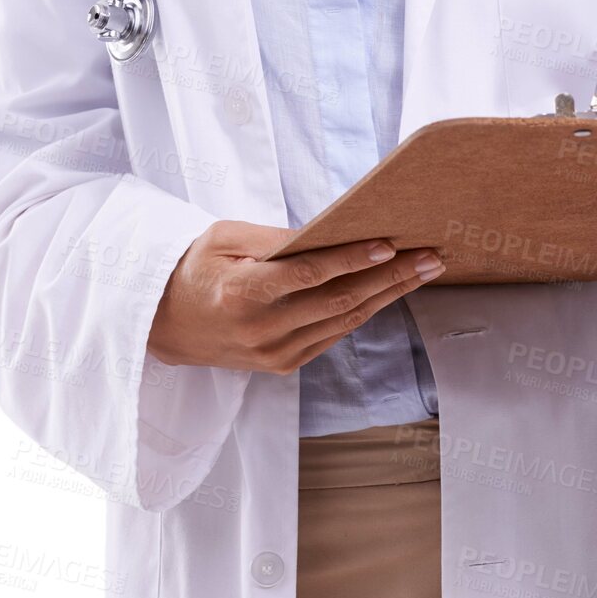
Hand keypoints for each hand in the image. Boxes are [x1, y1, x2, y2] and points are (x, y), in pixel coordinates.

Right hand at [146, 220, 445, 373]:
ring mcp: (274, 354)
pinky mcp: (283, 365)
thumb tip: (329, 232)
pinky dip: (366, 310)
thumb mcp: (224, 237)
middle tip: (431, 255)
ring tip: (425, 269)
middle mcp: (261, 330)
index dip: (351, 260)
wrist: (166, 324)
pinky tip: (392, 290)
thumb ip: (275, 239)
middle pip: (339, 301)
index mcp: (242, 293)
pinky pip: (334, 334)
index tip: (389, 244)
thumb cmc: (196, 268)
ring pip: (345, 321)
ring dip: (390, 294)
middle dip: (391, 276)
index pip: (308, 276)